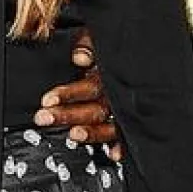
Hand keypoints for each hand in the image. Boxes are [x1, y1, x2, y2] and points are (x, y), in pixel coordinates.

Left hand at [33, 29, 123, 160]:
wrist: (148, 50)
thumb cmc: (114, 46)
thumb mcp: (100, 37)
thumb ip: (88, 44)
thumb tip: (79, 57)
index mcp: (107, 73)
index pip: (88, 87)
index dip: (67, 94)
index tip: (47, 100)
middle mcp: (117, 93)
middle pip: (94, 108)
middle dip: (68, 115)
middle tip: (44, 117)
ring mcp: (126, 108)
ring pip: (109, 125)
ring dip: (92, 132)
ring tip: (73, 135)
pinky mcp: (133, 119)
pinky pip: (128, 136)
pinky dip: (123, 146)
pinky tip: (113, 154)